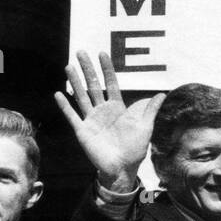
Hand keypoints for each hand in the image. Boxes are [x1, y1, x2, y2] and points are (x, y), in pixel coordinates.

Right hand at [54, 51, 164, 191]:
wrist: (121, 168)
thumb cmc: (134, 149)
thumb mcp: (145, 127)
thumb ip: (150, 110)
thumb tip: (162, 94)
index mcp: (117, 108)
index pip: (111, 83)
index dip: (107, 69)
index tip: (102, 54)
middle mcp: (102, 110)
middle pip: (93, 85)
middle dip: (87, 69)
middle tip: (81, 52)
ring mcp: (91, 120)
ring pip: (81, 96)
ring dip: (75, 82)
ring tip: (68, 67)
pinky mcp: (82, 131)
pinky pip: (72, 116)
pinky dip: (65, 106)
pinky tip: (58, 94)